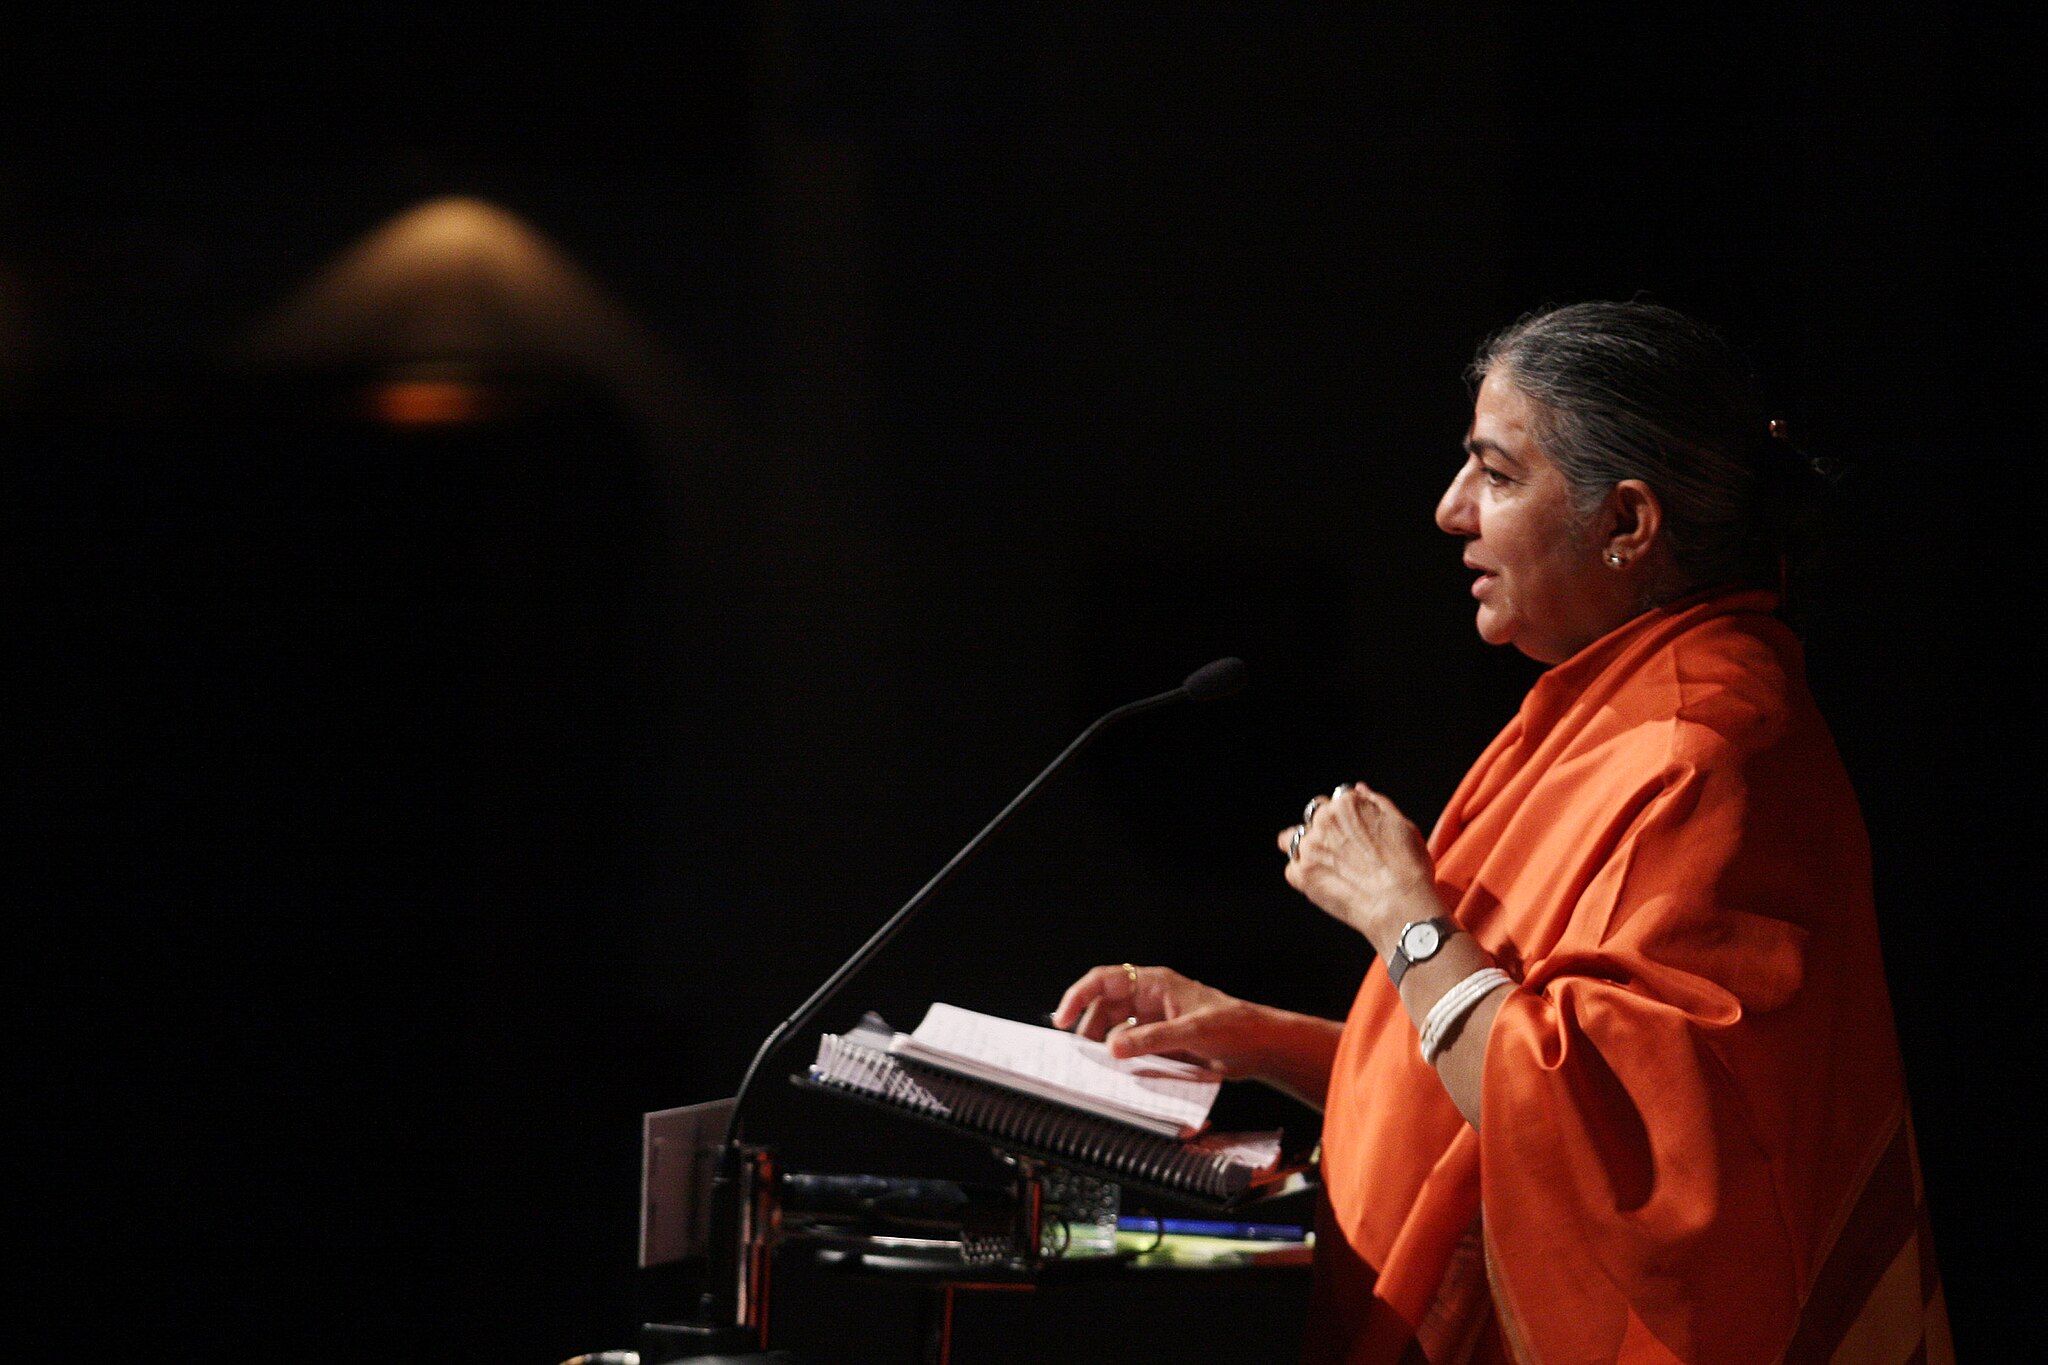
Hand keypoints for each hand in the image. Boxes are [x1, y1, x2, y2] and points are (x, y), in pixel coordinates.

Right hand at [1051, 964, 1273, 1078]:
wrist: (1259, 1047)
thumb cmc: (1234, 1027)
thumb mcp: (1192, 1032)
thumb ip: (1151, 1039)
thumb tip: (1114, 1048)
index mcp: (1155, 984)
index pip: (1105, 980)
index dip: (1079, 996)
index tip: (1063, 1019)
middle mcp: (1150, 999)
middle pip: (1105, 1008)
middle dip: (1090, 1028)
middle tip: (1083, 1055)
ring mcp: (1154, 1021)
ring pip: (1115, 1029)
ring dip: (1106, 1046)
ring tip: (1101, 1066)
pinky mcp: (1161, 1042)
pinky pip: (1131, 1047)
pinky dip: (1122, 1059)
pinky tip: (1121, 1072)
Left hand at [1278, 782, 1442, 950]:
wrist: (1401, 905)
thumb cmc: (1408, 867)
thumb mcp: (1401, 825)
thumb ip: (1376, 803)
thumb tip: (1358, 788)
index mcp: (1347, 804)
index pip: (1336, 801)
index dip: (1346, 817)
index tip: (1355, 832)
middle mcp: (1324, 820)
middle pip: (1314, 817)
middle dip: (1325, 829)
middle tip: (1343, 851)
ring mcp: (1310, 848)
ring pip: (1293, 839)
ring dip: (1306, 847)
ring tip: (1326, 864)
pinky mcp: (1302, 875)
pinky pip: (1293, 869)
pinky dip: (1304, 874)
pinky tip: (1325, 882)